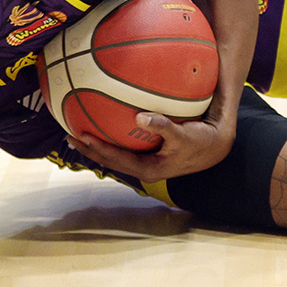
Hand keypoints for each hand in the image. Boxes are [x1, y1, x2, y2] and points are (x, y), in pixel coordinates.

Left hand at [66, 106, 233, 183]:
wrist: (217, 147)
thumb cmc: (200, 141)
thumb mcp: (183, 135)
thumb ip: (163, 126)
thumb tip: (140, 117)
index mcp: (148, 169)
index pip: (116, 159)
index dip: (97, 148)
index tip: (80, 136)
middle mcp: (144, 168)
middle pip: (110, 159)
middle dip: (90, 148)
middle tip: (69, 135)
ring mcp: (146, 162)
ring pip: (117, 154)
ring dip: (98, 144)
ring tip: (79, 130)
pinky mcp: (150, 155)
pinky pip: (127, 146)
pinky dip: (114, 135)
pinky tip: (108, 121)